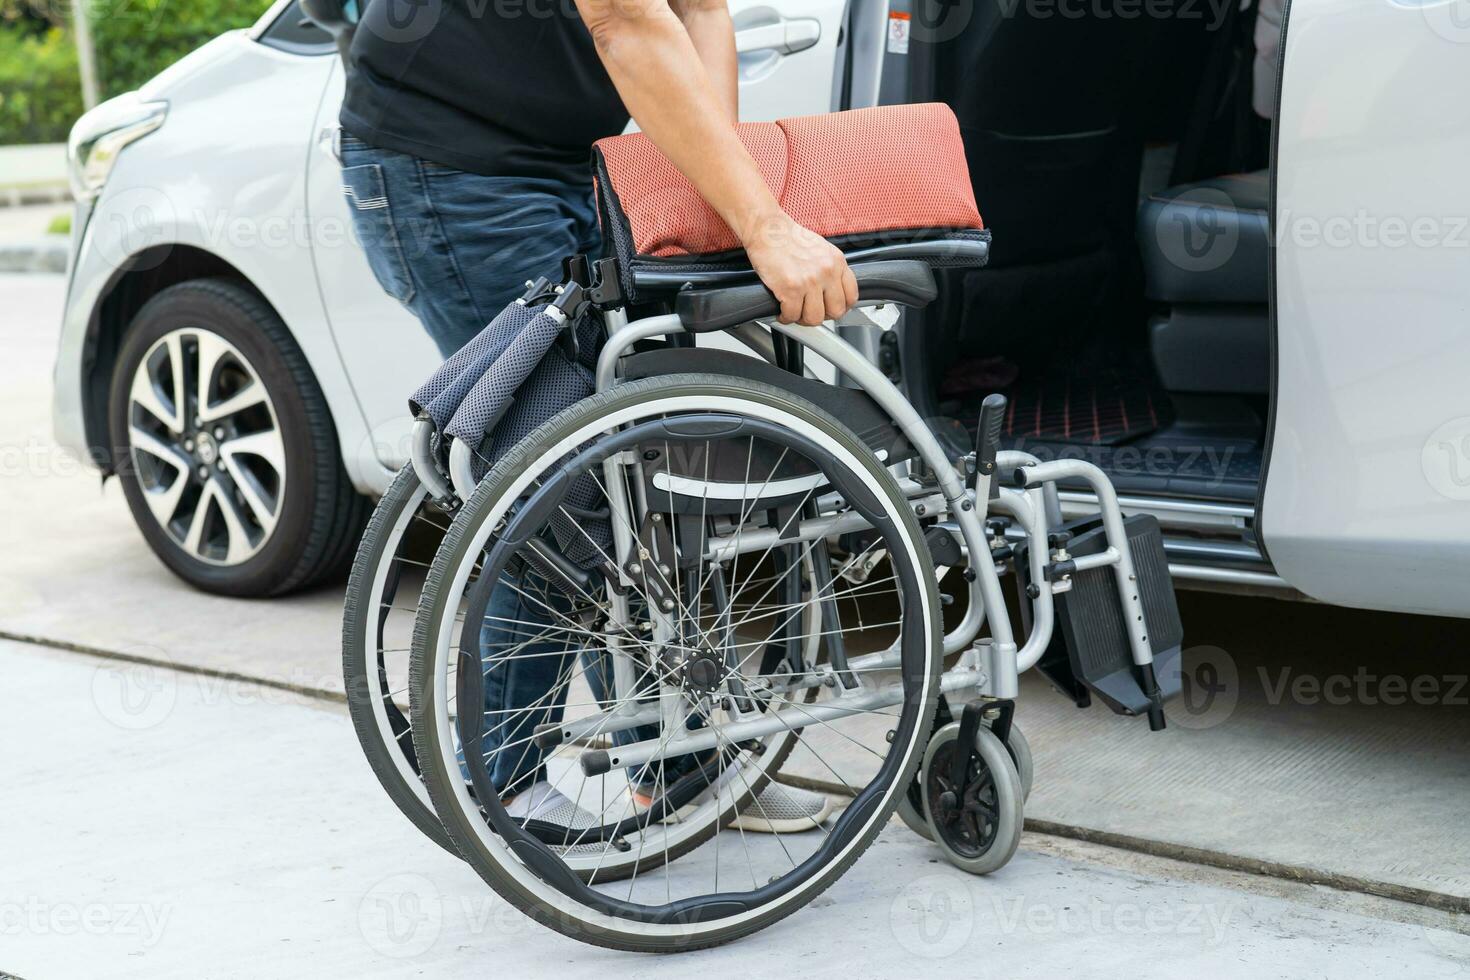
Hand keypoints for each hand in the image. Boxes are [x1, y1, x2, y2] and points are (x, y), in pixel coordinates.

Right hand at [743, 214, 858, 325]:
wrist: (766, 229)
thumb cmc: (788, 238)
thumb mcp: (820, 249)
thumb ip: (830, 268)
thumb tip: (832, 291)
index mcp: (836, 261)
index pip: (851, 296)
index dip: (840, 307)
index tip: (830, 309)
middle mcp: (827, 271)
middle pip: (836, 311)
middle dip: (822, 316)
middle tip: (810, 312)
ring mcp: (810, 281)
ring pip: (815, 318)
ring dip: (802, 319)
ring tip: (794, 312)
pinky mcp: (791, 288)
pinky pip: (792, 315)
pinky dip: (785, 317)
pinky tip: (781, 311)